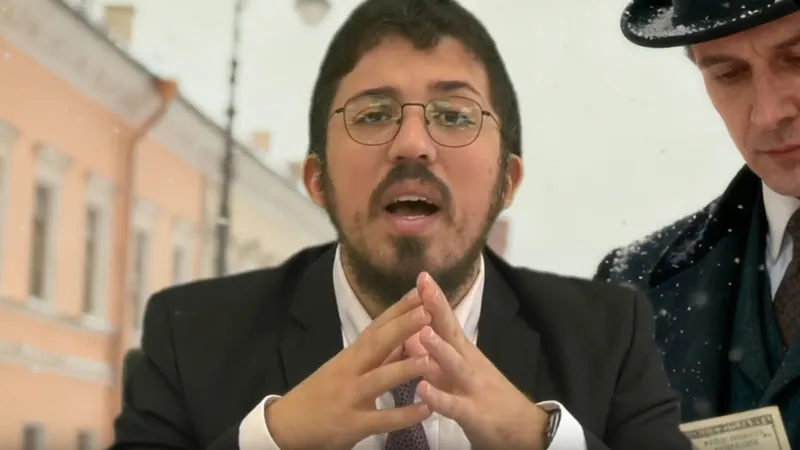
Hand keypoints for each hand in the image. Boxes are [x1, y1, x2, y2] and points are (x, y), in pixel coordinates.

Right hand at [266, 289, 432, 449]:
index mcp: (350, 356)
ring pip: (379, 380)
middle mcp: (349, 371)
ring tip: (431, 359)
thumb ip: (376, 356)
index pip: (376, 327)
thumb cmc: (321, 393)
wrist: (288, 425)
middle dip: (403, 327)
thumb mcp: (346, 369)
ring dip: (405, 368)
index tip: (420, 291)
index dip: (397, 310)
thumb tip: (403, 336)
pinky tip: (426, 410)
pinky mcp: (352, 425)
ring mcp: (350, 397)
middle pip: (377, 345)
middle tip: (428, 310)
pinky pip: (381, 420)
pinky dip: (403, 416)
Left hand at [414, 273, 549, 449]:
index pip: (447, 321)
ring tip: (422, 334)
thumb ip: (433, 356)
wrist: (524, 429)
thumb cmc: (485, 397)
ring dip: (439, 349)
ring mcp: (472, 387)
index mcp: (463, 352)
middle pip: (452, 333)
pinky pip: (454, 405)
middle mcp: (468, 363)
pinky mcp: (475, 413)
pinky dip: (439, 397)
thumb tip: (410, 336)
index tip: (422, 276)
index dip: (435, 300)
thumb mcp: (456, 374)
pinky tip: (422, 390)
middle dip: (437, 310)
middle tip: (423, 287)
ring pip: (454, 366)